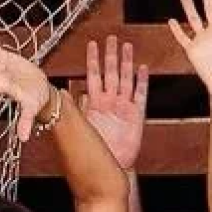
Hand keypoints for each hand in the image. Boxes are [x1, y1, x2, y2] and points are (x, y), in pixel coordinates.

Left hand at [82, 35, 151, 171]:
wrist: (108, 173)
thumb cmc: (91, 154)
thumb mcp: (80, 127)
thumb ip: (77, 108)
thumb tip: (68, 91)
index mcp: (94, 104)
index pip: (93, 76)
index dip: (93, 60)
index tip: (92, 43)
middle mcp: (109, 104)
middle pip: (111, 73)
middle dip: (111, 55)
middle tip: (112, 38)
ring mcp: (123, 109)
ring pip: (125, 80)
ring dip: (126, 63)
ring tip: (127, 46)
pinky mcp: (136, 118)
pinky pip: (140, 96)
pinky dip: (142, 82)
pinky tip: (143, 69)